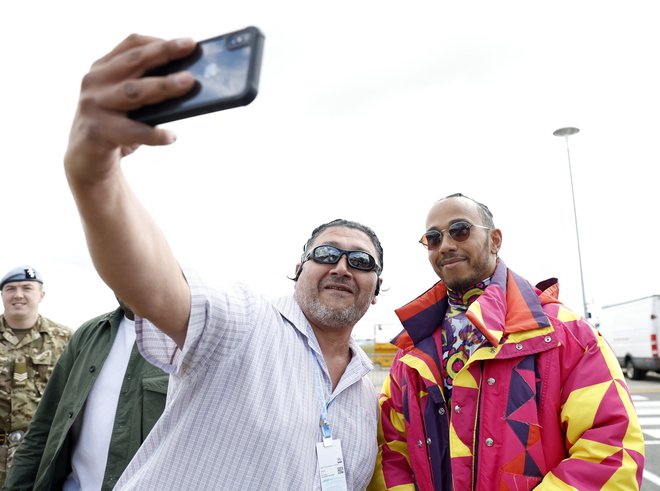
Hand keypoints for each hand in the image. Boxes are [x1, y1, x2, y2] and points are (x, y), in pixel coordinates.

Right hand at [64, 34, 196, 183]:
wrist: (86, 159)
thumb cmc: (116, 124)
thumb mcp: (126, 100)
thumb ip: (146, 86)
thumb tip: (188, 82)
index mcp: (103, 68)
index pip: (131, 45)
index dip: (159, 41)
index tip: (188, 42)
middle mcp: (95, 81)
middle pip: (134, 62)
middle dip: (164, 53)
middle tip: (190, 49)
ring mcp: (93, 105)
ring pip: (134, 91)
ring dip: (163, 85)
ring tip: (188, 83)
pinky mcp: (97, 130)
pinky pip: (132, 131)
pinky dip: (154, 134)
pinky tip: (171, 136)